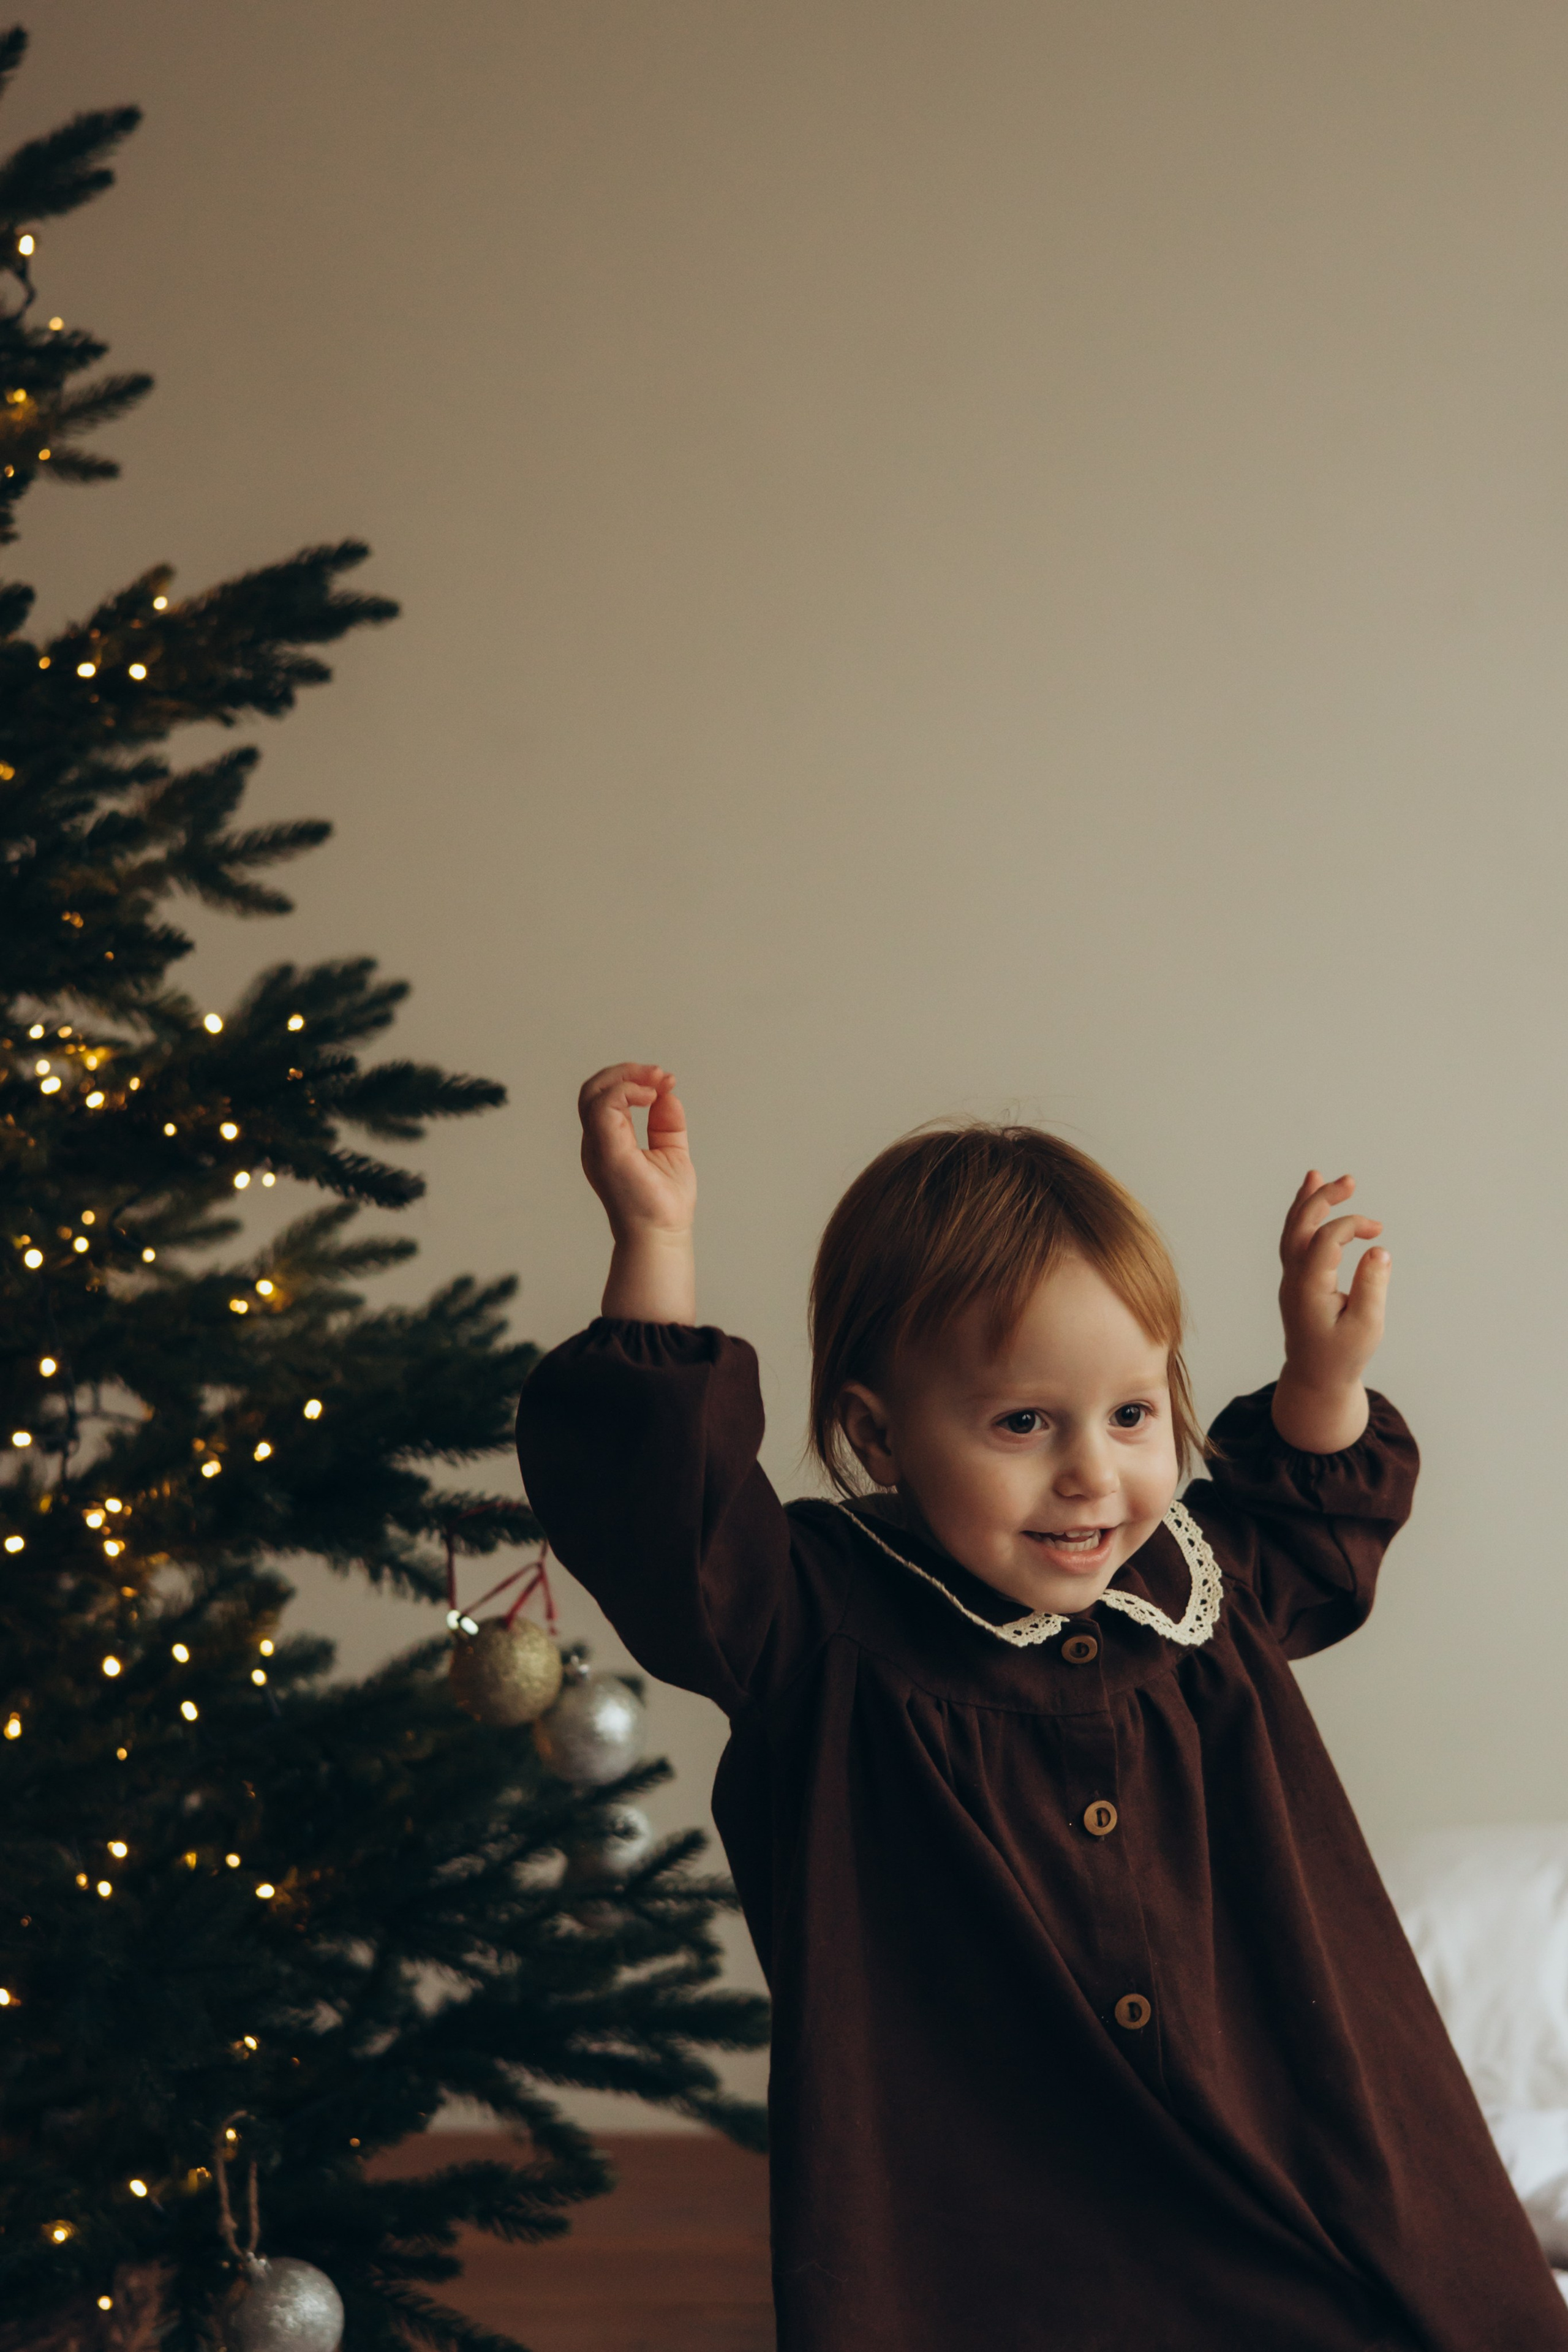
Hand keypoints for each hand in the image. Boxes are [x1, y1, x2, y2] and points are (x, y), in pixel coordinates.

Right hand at [578, 1062, 696, 1322]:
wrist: (663, 1235)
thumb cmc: (663, 1204)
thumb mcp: (670, 1151)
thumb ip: (666, 1122)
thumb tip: (667, 1094)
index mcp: (608, 1142)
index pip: (606, 1098)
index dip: (633, 1080)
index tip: (667, 1081)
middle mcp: (596, 1143)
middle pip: (593, 1090)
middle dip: (627, 1072)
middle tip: (661, 1074)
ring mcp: (598, 1147)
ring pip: (593, 1093)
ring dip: (627, 1077)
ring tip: (658, 1080)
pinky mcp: (607, 1151)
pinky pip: (603, 1107)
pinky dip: (626, 1091)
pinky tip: (651, 1096)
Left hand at [1271, 1170, 1389, 1451]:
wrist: (1315, 1379)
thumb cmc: (1343, 1357)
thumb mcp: (1366, 1328)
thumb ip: (1372, 1288)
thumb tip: (1378, 1250)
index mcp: (1309, 1290)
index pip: (1325, 1241)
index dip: (1351, 1226)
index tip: (1378, 1231)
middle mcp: (1294, 1280)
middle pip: (1300, 1228)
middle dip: (1322, 1199)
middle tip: (1349, 1180)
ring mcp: (1291, 1280)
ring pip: (1292, 1232)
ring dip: (1306, 1203)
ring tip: (1318, 1176)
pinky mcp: (1296, 1281)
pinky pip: (1295, 1242)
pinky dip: (1304, 1219)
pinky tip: (1315, 1203)